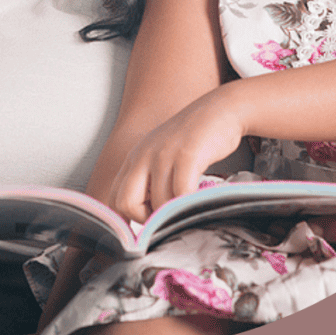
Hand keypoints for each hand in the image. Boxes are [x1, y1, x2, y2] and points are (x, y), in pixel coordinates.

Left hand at [109, 87, 245, 221]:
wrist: (221, 110)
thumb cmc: (194, 140)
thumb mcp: (162, 157)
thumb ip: (150, 182)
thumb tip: (147, 221)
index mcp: (134, 158)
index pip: (114, 199)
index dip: (130, 220)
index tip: (152, 225)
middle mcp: (143, 155)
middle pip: (124, 203)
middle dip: (145, 221)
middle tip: (167, 219)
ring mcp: (163, 154)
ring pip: (157, 204)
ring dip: (174, 215)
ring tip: (188, 206)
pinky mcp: (186, 155)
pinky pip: (181, 194)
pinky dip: (189, 206)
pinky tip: (199, 200)